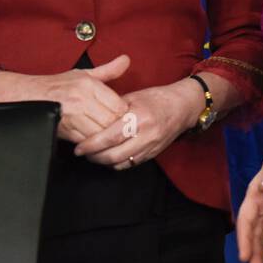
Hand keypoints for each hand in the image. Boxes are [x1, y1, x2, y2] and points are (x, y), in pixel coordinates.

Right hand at [0, 55, 129, 143]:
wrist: (25, 95)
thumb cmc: (56, 85)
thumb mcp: (82, 74)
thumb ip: (107, 70)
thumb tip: (126, 60)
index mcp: (89, 84)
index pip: (120, 105)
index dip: (126, 114)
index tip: (126, 117)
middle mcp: (81, 99)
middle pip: (112, 121)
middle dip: (118, 128)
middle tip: (121, 130)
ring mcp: (72, 115)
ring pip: (100, 133)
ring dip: (105, 138)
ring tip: (108, 137)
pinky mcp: (63, 130)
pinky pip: (85, 141)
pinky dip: (91, 144)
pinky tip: (94, 141)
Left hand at [74, 79, 200, 168]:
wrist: (183, 107)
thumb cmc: (156, 98)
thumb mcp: (133, 97)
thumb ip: (113, 110)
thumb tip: (92, 118)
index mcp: (138, 117)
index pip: (110, 136)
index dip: (92, 144)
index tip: (79, 147)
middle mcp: (146, 134)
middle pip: (114, 154)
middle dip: (94, 156)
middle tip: (82, 152)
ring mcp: (151, 146)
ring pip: (121, 163)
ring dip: (104, 161)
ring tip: (93, 155)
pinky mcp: (153, 154)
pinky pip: (130, 164)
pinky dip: (116, 163)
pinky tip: (109, 157)